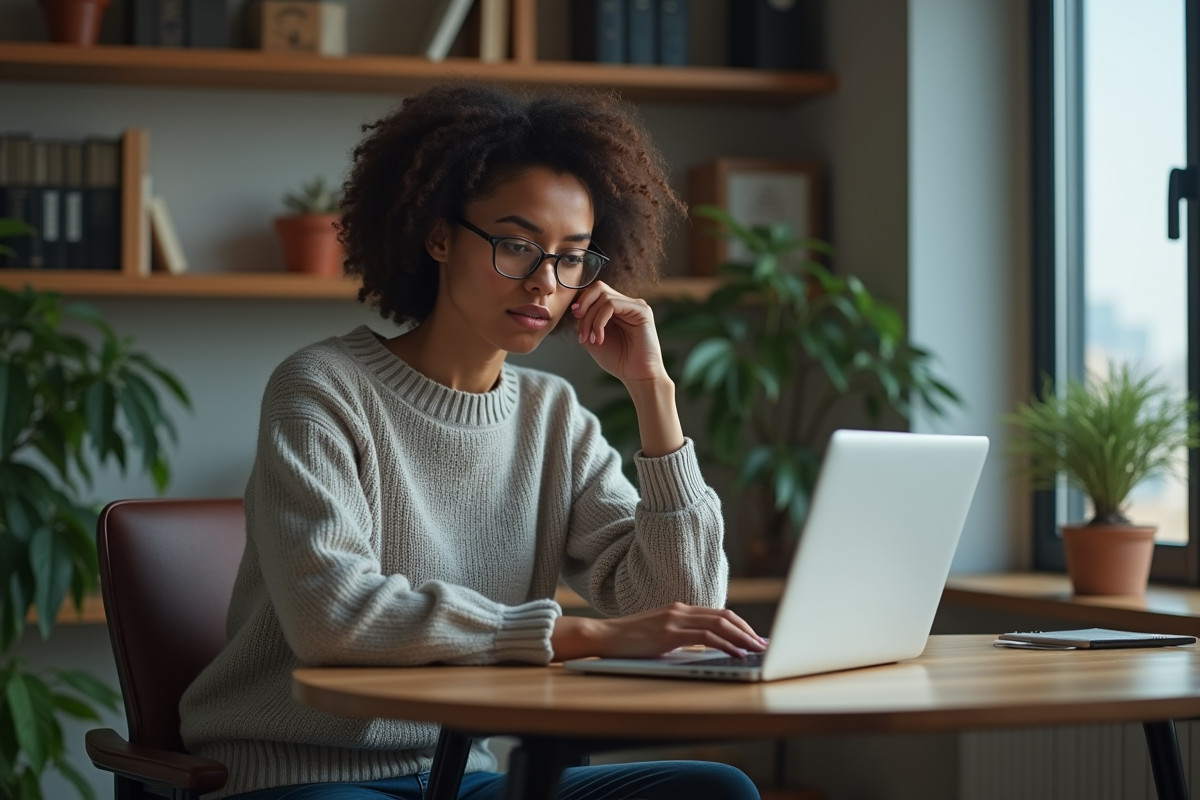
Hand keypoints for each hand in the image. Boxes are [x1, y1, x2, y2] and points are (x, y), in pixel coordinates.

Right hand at [550, 603, 767, 661]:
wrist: (603, 636)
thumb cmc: (629, 640)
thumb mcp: (660, 636)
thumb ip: (681, 637)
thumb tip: (705, 651)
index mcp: (679, 609)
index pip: (719, 613)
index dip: (741, 625)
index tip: (755, 637)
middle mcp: (680, 610)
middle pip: (725, 616)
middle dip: (748, 630)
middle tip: (764, 644)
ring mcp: (674, 619)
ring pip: (719, 624)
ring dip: (742, 637)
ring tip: (757, 649)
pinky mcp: (668, 633)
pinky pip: (705, 637)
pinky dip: (725, 644)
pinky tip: (736, 653)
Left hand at [571, 282, 666, 386]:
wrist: (637, 376)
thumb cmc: (617, 360)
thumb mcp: (593, 338)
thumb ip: (585, 321)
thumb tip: (576, 306)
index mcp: (616, 309)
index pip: (595, 292)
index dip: (581, 302)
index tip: (575, 320)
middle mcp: (626, 303)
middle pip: (598, 288)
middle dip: (583, 306)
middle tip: (580, 328)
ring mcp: (635, 305)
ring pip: (603, 297)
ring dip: (590, 319)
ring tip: (590, 339)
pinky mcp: (641, 310)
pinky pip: (612, 305)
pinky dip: (600, 321)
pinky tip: (600, 338)